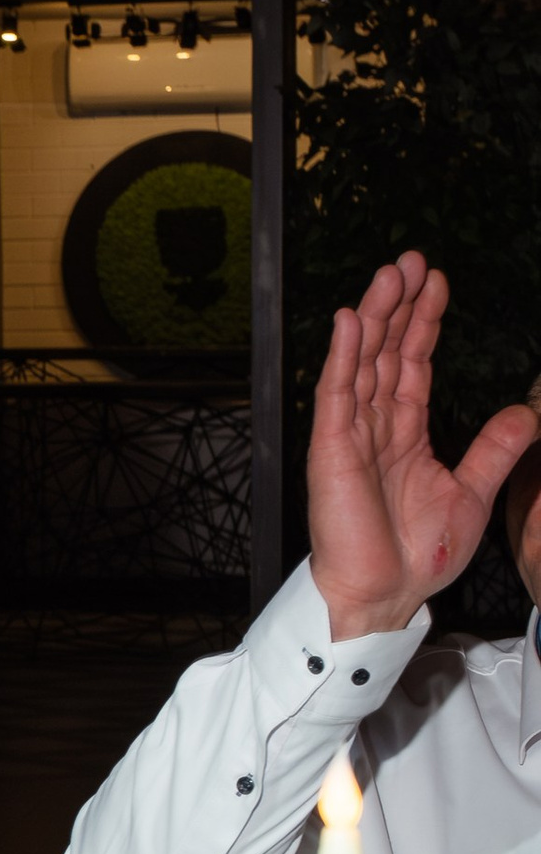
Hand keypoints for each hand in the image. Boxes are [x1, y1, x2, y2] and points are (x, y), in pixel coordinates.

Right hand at [309, 254, 538, 638]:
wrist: (386, 594)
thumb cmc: (417, 554)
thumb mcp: (473, 493)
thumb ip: (495, 450)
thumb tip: (526, 412)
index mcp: (405, 433)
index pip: (413, 363)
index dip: (424, 322)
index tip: (438, 283)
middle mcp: (375, 426)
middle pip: (385, 350)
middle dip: (398, 304)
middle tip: (411, 260)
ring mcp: (351, 435)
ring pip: (362, 361)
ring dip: (374, 315)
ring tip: (389, 274)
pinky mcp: (333, 450)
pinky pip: (336, 394)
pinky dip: (342, 356)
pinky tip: (351, 321)